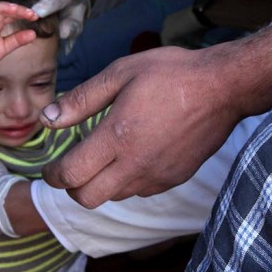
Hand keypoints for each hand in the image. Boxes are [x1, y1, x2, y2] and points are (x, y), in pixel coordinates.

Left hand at [39, 46, 241, 207]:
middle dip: (72, 187)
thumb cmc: (173, 74)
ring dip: (101, 183)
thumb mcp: (121, 73)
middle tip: (73, 167)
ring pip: (114, 196)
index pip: (71, 175)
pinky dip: (128, 180)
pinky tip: (134, 155)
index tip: (49, 167)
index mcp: (117, 136)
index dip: (52, 174)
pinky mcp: (175, 178)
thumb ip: (81, 99)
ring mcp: (157, 175)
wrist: (224, 88)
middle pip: (87, 198)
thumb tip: (47, 119)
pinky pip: (141, 191)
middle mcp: (136, 164)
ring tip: (105, 156)